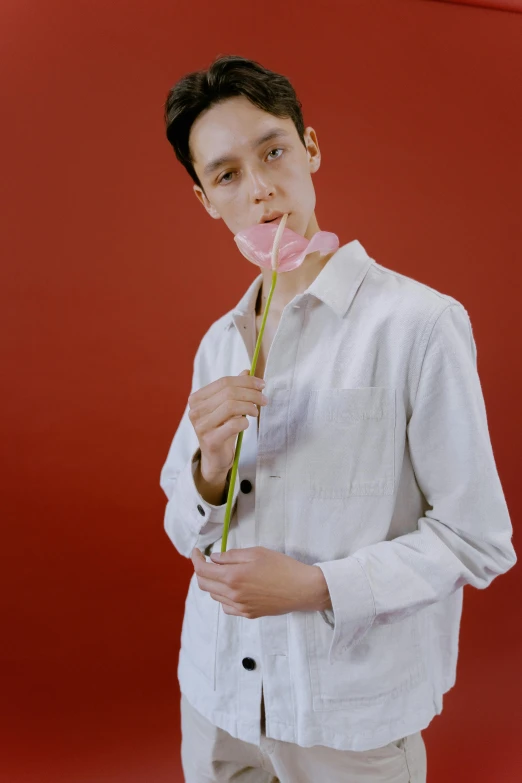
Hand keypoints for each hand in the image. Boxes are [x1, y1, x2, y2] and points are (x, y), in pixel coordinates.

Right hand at [188, 370, 267, 480]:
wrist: (215, 458)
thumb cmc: (222, 429)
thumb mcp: (228, 407)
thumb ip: (234, 389)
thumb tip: (247, 371)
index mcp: (196, 399)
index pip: (224, 382)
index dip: (246, 381)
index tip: (262, 384)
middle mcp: (195, 411)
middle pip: (229, 393)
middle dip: (251, 393)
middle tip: (264, 399)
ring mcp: (201, 426)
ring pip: (231, 406)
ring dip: (249, 407)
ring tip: (255, 412)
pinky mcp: (210, 440)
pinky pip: (234, 424)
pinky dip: (244, 422)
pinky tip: (246, 424)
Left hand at [190, 546, 331, 618]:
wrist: (302, 589)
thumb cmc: (282, 567)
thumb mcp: (256, 553)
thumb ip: (231, 556)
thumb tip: (214, 558)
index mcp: (233, 577)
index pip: (202, 571)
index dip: (196, 559)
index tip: (197, 551)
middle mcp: (233, 595)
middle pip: (205, 585)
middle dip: (201, 571)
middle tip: (207, 560)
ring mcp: (240, 607)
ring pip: (215, 596)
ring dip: (213, 583)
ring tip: (223, 571)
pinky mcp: (249, 614)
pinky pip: (227, 607)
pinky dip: (224, 596)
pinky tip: (233, 587)